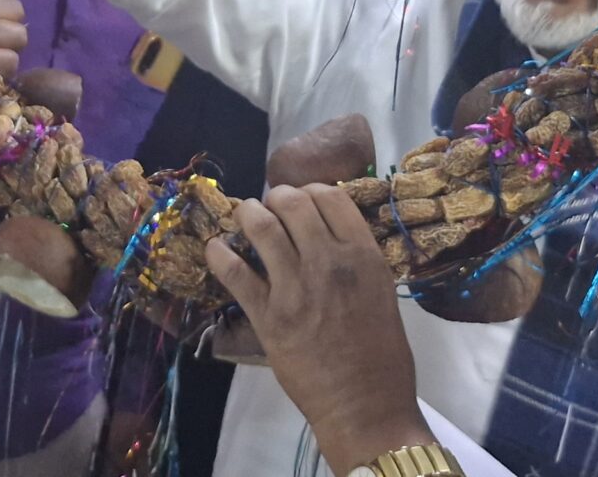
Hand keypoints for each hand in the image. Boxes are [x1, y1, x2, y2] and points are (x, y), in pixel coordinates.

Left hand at [205, 185, 432, 470]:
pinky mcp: (267, 315)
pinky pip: (234, 272)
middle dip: (276, 199)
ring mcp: (295, 287)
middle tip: (270, 209)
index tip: (301, 201)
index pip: (331, 196)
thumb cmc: (382, 356)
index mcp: (363, 256)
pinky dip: (219, 254)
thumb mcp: (381, 292)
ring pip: (261, 226)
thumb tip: (327, 235)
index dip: (310, 191)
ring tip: (244, 218)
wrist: (365, 406)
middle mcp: (329, 262)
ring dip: (247, 214)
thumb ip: (356, 260)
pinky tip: (215, 249)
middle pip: (292, 202)